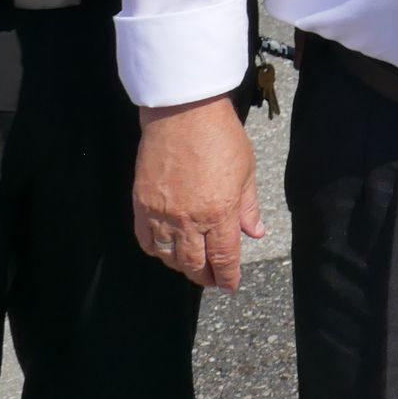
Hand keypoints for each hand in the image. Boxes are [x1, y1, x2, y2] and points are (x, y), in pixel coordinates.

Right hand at [133, 95, 261, 290]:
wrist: (184, 113)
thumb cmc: (220, 137)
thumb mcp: (246, 172)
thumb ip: (248, 208)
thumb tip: (255, 234)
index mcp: (219, 212)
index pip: (223, 258)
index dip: (227, 277)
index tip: (230, 286)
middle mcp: (189, 219)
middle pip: (194, 263)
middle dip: (205, 277)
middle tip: (211, 280)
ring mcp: (162, 213)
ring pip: (168, 256)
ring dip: (181, 267)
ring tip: (191, 266)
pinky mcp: (142, 204)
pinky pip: (146, 239)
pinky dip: (156, 250)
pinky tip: (165, 250)